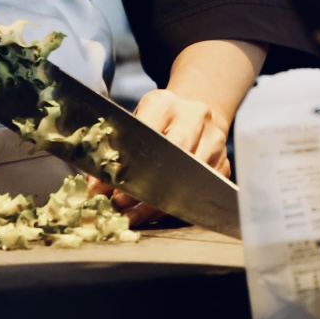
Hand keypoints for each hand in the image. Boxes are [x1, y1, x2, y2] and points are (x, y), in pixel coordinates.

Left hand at [88, 90, 230, 226]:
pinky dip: (176, 207)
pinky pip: (200, 193)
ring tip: (133, 216)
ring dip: (158, 204)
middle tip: (122, 205)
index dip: (129, 163)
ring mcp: (214, 140)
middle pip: (173, 155)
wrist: (195, 111)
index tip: (111, 187)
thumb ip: (116, 151)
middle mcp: (194, 117)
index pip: (146, 133)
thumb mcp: (136, 122)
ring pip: (188, 179)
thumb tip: (95, 188)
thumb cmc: (159, 120)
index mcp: (165, 102)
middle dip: (146, 186)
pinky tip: (156, 214)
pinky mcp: (224, 164)